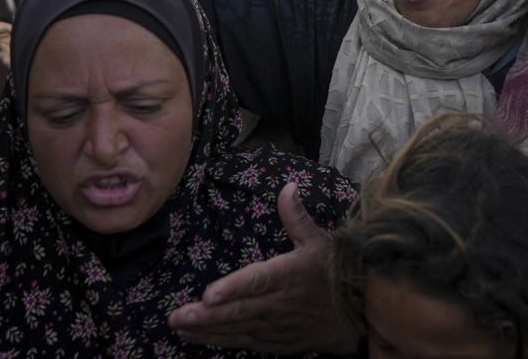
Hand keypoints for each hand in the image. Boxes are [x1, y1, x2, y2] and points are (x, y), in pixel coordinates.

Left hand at [167, 182, 358, 353]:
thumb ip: (297, 217)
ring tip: (177, 324)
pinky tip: (192, 335)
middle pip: (240, 310)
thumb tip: (287, 186)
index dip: (235, 288)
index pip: (259, 281)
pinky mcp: (270, 342)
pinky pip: (240, 342)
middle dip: (208, 315)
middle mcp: (280, 303)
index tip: (210, 293)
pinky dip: (216, 340)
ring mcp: (274, 326)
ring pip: (235, 328)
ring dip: (205, 328)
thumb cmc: (331, 274)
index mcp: (290, 275)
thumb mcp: (319, 241)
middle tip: (178, 315)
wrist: (351, 318)